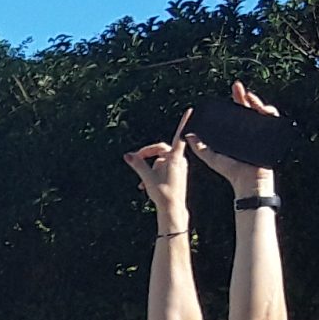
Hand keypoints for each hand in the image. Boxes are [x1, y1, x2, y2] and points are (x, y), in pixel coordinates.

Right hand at [123, 110, 193, 225]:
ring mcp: (179, 167)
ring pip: (160, 160)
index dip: (184, 123)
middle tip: (135, 159)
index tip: (191, 111)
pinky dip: (154, 172)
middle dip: (148, 153)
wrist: (172, 208)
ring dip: (150, 166)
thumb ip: (138, 164)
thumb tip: (128, 155)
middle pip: (161, 149)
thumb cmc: (163, 193)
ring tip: (141, 181)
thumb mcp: (147, 177)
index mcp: (174, 158)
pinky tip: (145, 184)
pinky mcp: (177, 173)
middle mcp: (179, 160)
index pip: (179, 136)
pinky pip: (163, 167)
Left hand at [188, 82, 278, 196]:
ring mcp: (261, 133)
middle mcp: (249, 130)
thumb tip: (186, 135)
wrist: (246, 182)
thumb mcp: (211, 157)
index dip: (235, 100)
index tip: (232, 90)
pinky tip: (263, 108)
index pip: (236, 112)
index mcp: (237, 131)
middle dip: (243, 96)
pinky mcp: (270, 137)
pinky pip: (272, 121)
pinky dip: (270, 113)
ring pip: (261, 112)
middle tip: (236, 86)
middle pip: (248, 108)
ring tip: (249, 97)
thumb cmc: (230, 171)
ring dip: (256, 101)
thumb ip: (199, 147)